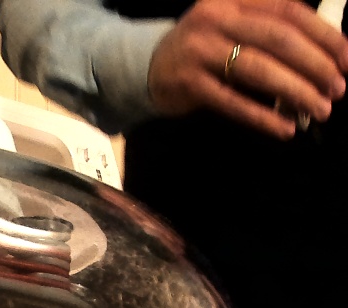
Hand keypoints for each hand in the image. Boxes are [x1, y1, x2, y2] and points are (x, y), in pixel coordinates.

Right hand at [148, 0, 347, 138]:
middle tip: (339, 88)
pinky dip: (262, 117)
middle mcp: (216, 19)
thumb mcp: (232, 23)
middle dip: (315, 65)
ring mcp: (199, 52)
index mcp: (234, 0)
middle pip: (277, 39)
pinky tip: (284, 129)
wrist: (146, 66)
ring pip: (257, 70)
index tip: (346, 58)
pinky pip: (232, 102)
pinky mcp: (188, 85)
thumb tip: (325, 57)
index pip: (288, 11)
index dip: (322, 35)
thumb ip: (269, 29)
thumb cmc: (203, 47)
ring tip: (321, 109)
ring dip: (295, 91)